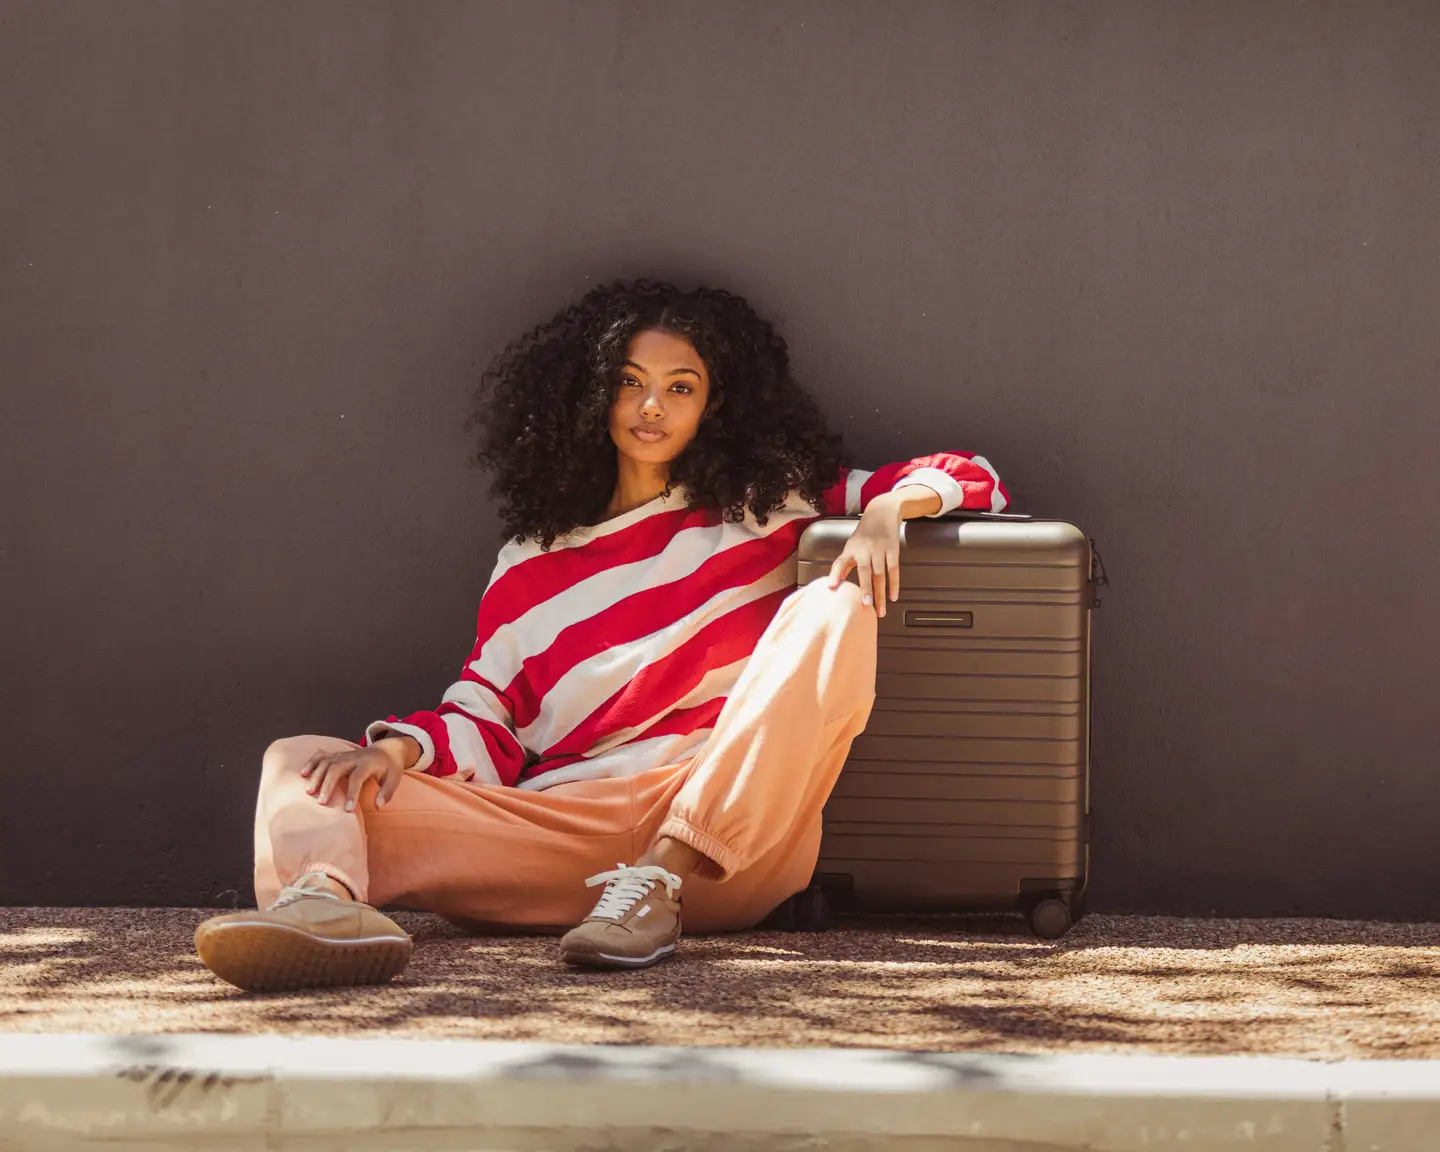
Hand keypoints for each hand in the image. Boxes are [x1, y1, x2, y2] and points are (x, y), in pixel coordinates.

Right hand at [299, 738, 412, 811]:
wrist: (386, 749)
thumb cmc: (389, 768)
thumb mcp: (395, 779)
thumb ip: (387, 792)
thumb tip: (378, 806)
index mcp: (368, 763)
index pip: (357, 778)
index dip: (352, 793)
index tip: (348, 810)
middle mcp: (353, 758)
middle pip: (336, 768)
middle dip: (328, 785)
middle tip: (322, 803)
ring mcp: (343, 755)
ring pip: (326, 762)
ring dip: (316, 776)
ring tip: (309, 792)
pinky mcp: (337, 755)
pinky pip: (321, 756)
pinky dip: (311, 763)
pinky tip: (303, 774)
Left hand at [827, 494, 903, 616]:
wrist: (881, 512)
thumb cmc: (864, 535)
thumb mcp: (851, 547)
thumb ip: (843, 565)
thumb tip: (832, 585)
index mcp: (851, 550)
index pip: (840, 562)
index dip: (835, 574)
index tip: (831, 586)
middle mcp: (864, 549)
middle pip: (865, 571)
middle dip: (866, 588)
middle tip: (866, 606)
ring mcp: (879, 549)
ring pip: (880, 574)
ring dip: (881, 593)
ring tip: (880, 611)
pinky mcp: (892, 549)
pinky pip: (894, 569)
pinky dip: (894, 584)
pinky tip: (893, 597)